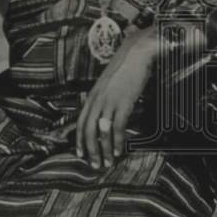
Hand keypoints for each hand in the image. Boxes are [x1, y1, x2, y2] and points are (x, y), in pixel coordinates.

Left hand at [76, 26, 159, 169]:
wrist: (136, 52)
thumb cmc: (126, 65)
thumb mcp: (110, 82)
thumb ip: (104, 95)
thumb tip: (104, 109)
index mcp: (93, 95)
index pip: (81, 121)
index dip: (80, 140)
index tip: (80, 153)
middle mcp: (97, 99)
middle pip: (88, 130)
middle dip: (90, 150)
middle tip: (94, 164)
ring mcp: (109, 101)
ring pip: (101, 132)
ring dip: (103, 150)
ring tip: (106, 162)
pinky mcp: (123, 102)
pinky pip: (117, 127)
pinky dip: (116, 141)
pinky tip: (118, 150)